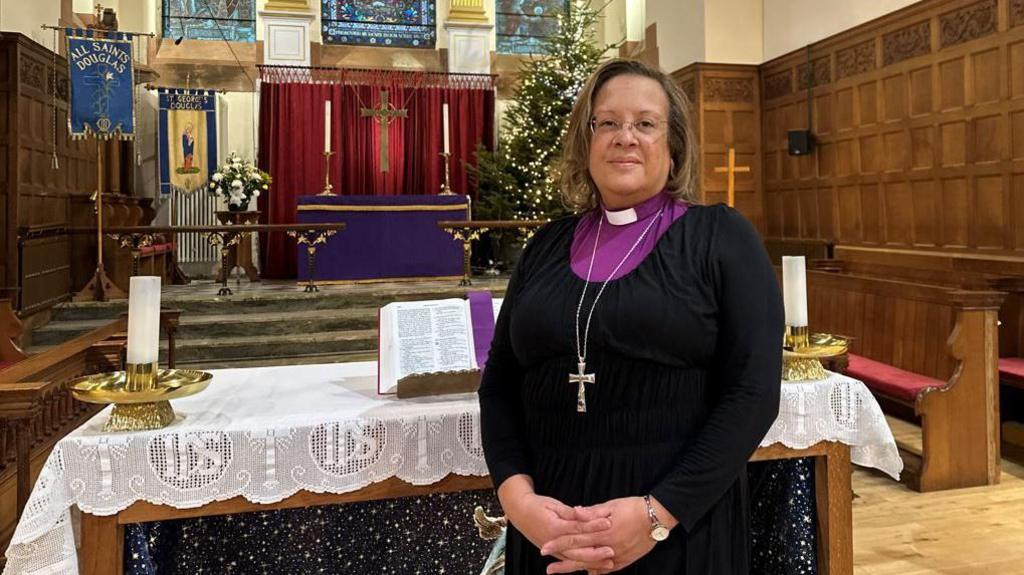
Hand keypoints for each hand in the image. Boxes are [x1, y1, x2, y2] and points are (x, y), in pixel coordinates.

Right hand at [506, 492, 615, 571]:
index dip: (594, 525)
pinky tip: (596, 568)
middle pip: (577, 549)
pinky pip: (570, 562)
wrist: (520, 513)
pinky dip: (583, 565)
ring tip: (609, 563)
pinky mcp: (555, 553)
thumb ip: (570, 513)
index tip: (609, 523)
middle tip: (612, 551)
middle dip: (596, 552)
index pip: (577, 528)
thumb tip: (584, 513)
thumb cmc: (538, 506)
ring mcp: (553, 550)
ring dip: (592, 562)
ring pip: (575, 559)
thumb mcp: (554, 505)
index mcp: (554, 527)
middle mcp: (552, 542)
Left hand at [542, 496, 670, 573]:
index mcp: (602, 531)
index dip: (559, 544)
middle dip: (562, 562)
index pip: (575, 539)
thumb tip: (575, 511)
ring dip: (574, 569)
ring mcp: (616, 556)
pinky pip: (606, 569)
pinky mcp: (624, 560)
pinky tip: (585, 573)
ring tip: (560, 572)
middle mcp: (607, 546)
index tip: (544, 548)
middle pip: (580, 555)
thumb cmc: (633, 507)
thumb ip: (592, 512)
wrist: (656, 518)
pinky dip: (595, 571)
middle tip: (548, 568)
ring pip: (591, 565)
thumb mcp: (611, 506)